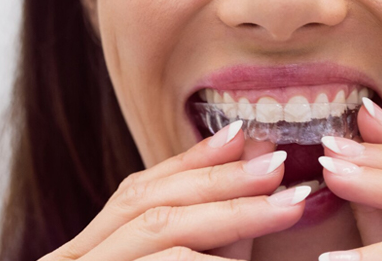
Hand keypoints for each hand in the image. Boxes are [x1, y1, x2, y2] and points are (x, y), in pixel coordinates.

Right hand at [39, 122, 308, 260]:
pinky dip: (214, 258)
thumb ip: (218, 224)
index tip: (241, 133)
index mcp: (94, 249)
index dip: (192, 160)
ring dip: (230, 215)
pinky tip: (247, 252)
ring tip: (287, 203)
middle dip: (221, 183)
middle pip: (150, 205)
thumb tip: (254, 156)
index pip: (140, 189)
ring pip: (160, 235)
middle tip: (279, 165)